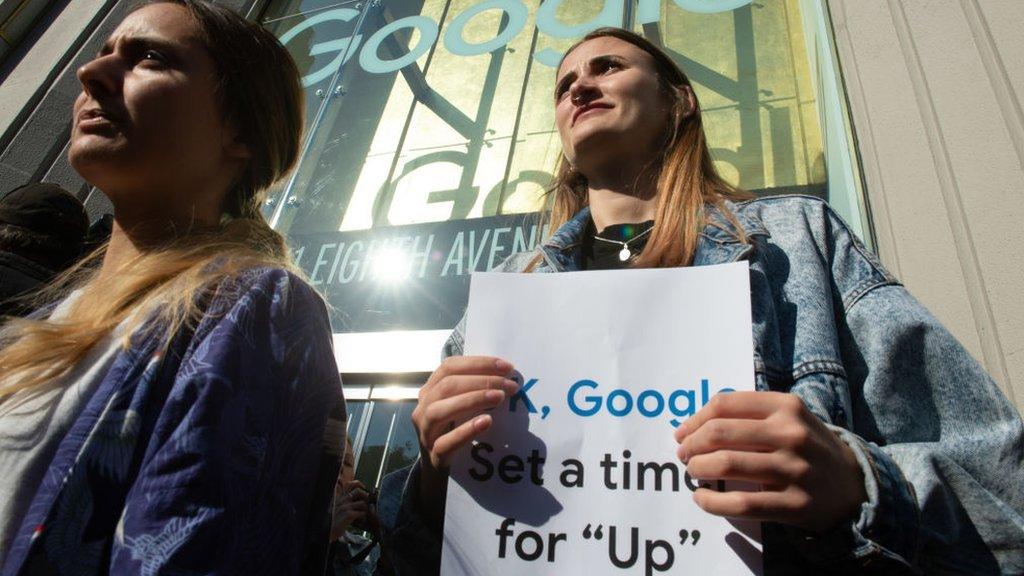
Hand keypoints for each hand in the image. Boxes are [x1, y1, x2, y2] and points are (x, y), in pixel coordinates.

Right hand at [331, 480, 369, 539]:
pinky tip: (361, 521)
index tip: (363, 489)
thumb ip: (346, 501)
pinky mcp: (348, 514)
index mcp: (340, 497)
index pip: (349, 484)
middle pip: (359, 491)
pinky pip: (362, 513)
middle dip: (366, 497)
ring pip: (363, 503)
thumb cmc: (336, 521)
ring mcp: (345, 507)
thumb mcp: (339, 508)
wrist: (328, 532)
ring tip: (364, 515)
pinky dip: (364, 517)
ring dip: (366, 509)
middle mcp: (342, 500)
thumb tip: (360, 497)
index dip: (359, 484)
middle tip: (366, 504)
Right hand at [411, 356, 517, 522]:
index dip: (478, 363)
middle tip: (509, 385)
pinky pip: (446, 442)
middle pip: (447, 386)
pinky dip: (466, 430)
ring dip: (472, 400)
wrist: (437, 468)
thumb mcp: (459, 406)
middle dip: (482, 381)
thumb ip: (474, 389)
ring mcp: (426, 432)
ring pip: (440, 411)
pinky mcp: (434, 456)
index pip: (450, 367)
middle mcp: (423, 408)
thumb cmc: (452, 430)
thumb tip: (507, 376)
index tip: (507, 367)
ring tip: (499, 398)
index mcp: (430, 390)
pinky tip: (486, 422)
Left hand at [674, 392, 866, 532]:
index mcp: (786, 407)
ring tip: (693, 471)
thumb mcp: (789, 418)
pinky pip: (741, 504)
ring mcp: (795, 470)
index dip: (695, 419)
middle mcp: (792, 434)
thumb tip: (695, 423)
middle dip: (691, 444)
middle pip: (720, 433)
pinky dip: (712, 501)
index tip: (682, 432)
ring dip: (697, 468)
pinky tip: (702, 497)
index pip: (725, 404)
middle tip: (683, 454)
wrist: (854, 485)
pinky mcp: (795, 504)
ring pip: (726, 465)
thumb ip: (749, 414)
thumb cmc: (808, 446)